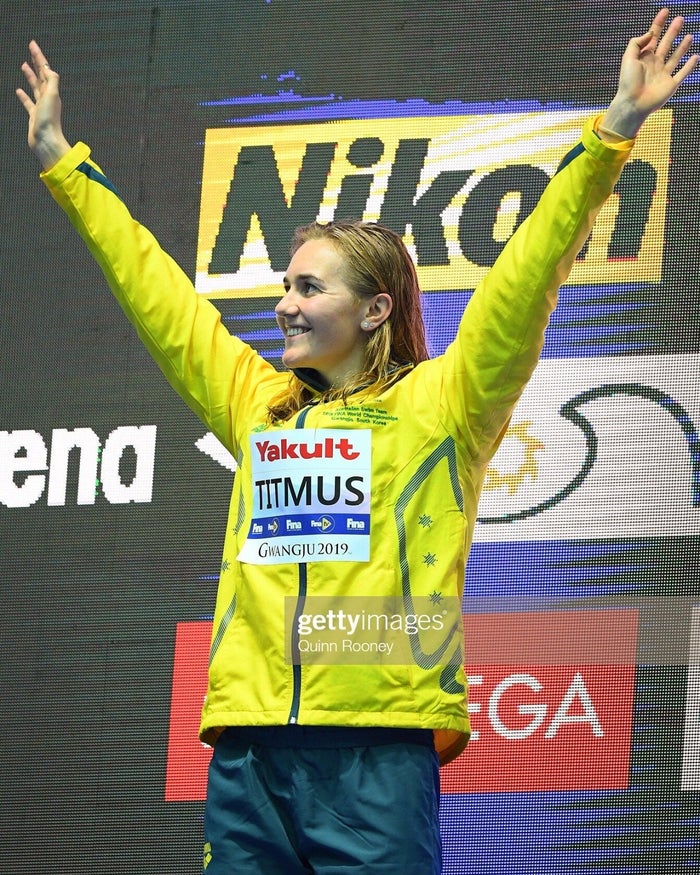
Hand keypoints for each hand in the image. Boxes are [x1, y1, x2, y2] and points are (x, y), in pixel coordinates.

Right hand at [16, 41, 71, 169]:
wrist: (46, 141)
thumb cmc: (49, 121)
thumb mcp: (52, 96)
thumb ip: (52, 80)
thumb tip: (48, 68)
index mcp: (52, 92)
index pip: (45, 70)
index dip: (39, 57)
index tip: (32, 44)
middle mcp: (47, 98)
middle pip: (41, 76)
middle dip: (36, 62)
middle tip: (30, 50)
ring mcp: (40, 106)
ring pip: (34, 87)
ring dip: (30, 76)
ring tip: (24, 65)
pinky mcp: (34, 115)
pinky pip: (28, 102)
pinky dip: (23, 95)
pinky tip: (18, 90)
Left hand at [601, 8, 697, 139]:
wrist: (633, 104)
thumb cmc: (628, 83)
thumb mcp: (628, 58)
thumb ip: (637, 43)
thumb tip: (651, 33)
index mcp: (644, 58)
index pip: (653, 37)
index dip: (658, 24)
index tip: (665, 11)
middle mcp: (654, 65)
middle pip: (665, 44)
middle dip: (672, 32)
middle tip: (680, 19)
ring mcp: (663, 75)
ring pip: (675, 57)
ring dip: (682, 47)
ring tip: (690, 35)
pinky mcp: (670, 85)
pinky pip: (682, 74)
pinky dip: (689, 66)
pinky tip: (695, 57)